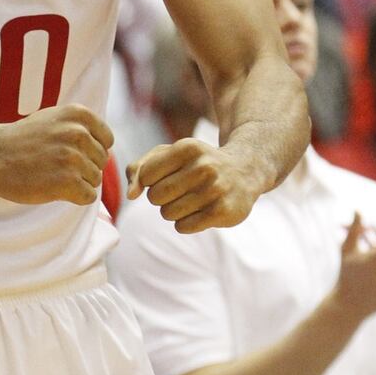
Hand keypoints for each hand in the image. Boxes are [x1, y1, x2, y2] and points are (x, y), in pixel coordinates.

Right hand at [0, 103, 112, 204]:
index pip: (107, 140)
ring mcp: (73, 158)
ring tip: (52, 176)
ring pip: (95, 179)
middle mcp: (78, 133)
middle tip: (56, 167)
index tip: (69, 154)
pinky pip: (88, 196)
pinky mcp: (66, 182)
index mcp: (79, 115)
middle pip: (101, 161)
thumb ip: (81, 127)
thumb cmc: (22, 140)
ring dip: (77, 183)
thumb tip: (108, 145)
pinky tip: (56, 190)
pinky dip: (75, 198)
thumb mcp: (54, 119)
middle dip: (84, 167)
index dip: (91, 151)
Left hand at [126, 138, 263, 232]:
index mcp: (188, 147)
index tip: (169, 175)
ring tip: (193, 199)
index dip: (152, 180)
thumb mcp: (171, 155)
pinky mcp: (223, 211)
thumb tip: (131, 194)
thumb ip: (141, 168)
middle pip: (155, 197)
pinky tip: (202, 210)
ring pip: (168, 214)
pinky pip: (183, 227)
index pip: (146, 175)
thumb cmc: (198, 163)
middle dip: (162, 197)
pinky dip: (187, 223)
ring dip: (175, 211)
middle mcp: (204, 166)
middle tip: (182, 190)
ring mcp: (215, 189)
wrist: (245, 171)